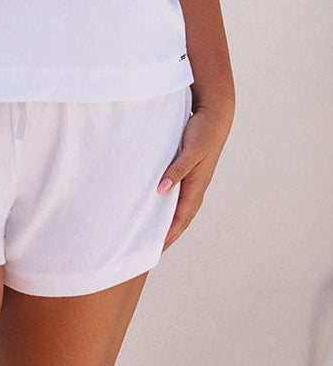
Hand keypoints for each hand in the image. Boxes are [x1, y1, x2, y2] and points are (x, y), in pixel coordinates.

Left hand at [159, 105, 231, 252]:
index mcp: (196, 186)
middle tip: (150, 249)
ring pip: (179, 208)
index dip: (168, 235)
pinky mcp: (189, 171)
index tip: (154, 250)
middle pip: (180, 218)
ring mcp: (194, 180)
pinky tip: (158, 204)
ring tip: (152, 233)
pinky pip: (177, 195)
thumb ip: (177, 170)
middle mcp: (196, 187)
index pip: (180, 219)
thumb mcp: (190, 151)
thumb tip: (161, 190)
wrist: (215, 115)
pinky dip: (168, 205)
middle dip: (168, 235)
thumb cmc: (202, 132)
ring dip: (168, 222)